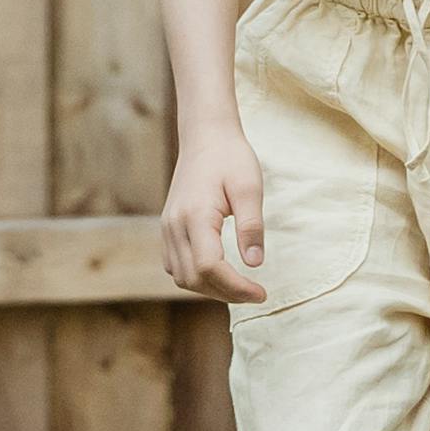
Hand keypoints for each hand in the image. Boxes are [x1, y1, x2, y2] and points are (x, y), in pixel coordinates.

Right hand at [160, 123, 266, 303]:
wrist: (205, 136)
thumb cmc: (231, 158)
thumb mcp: (250, 187)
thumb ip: (252, 226)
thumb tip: (255, 264)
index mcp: (195, 215)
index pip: (210, 267)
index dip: (236, 288)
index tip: (261, 294)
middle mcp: (174, 225)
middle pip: (194, 278)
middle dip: (226, 293)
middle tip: (255, 294)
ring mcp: (167, 228)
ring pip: (182, 277)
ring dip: (210, 289)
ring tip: (240, 287)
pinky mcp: (167, 228)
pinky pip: (175, 266)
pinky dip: (196, 277)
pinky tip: (220, 274)